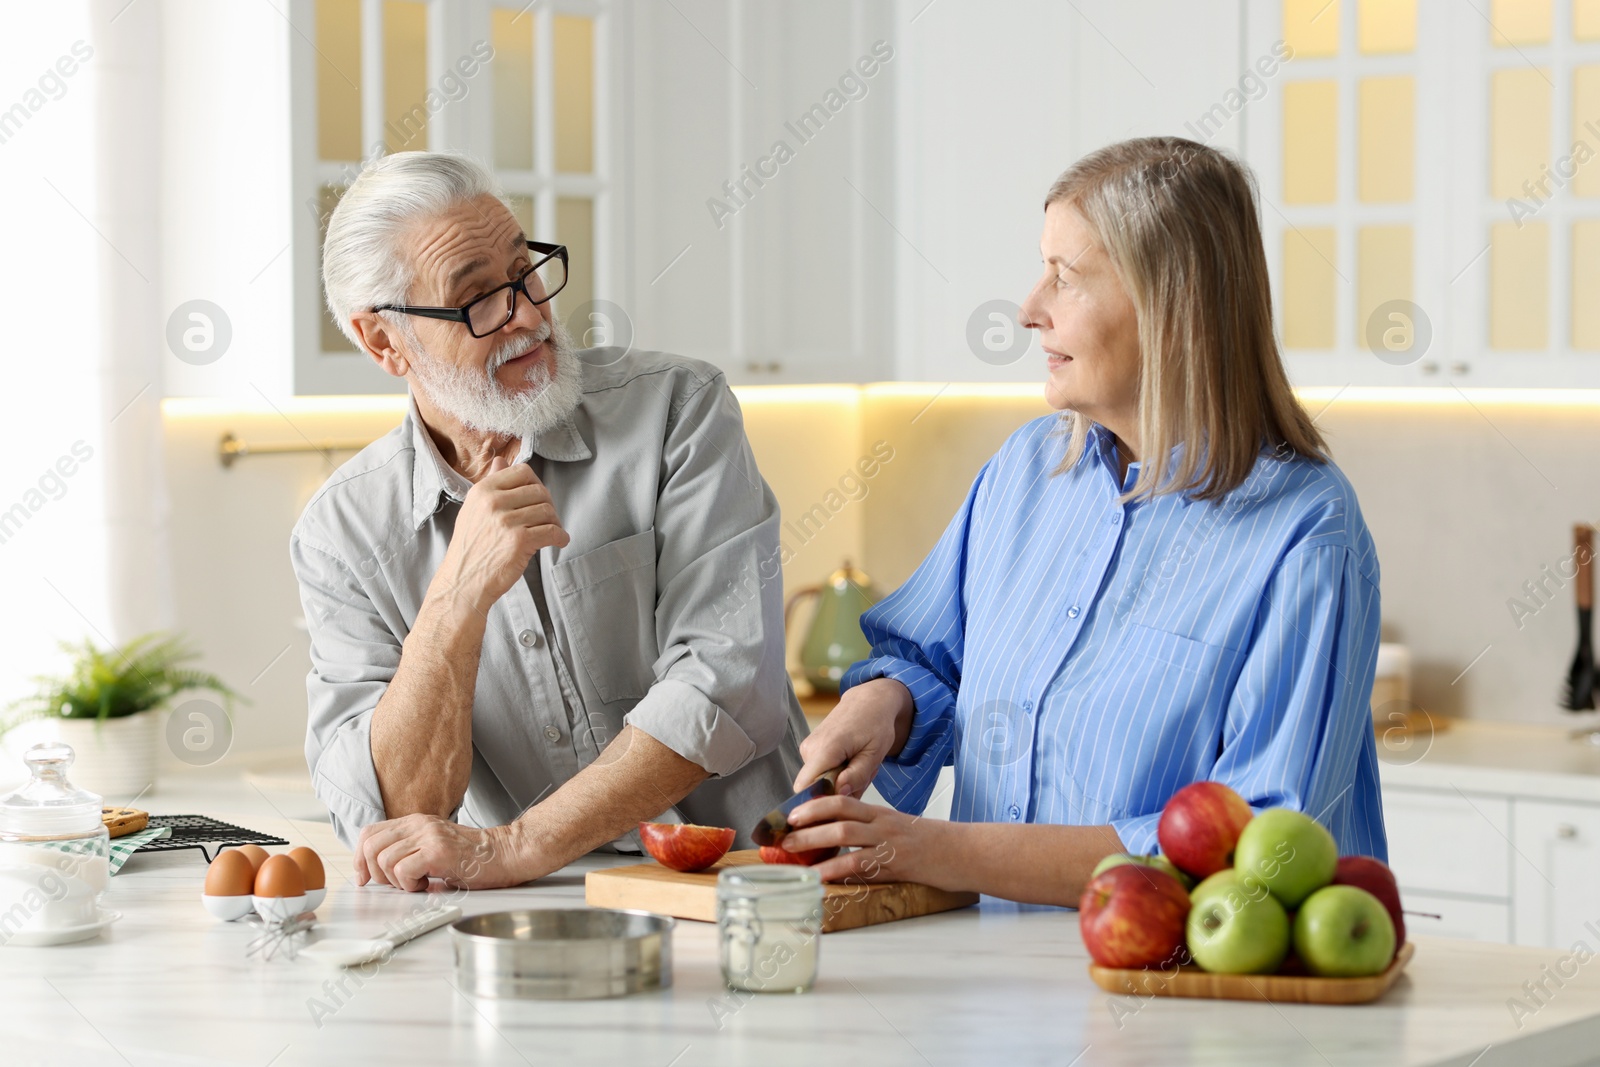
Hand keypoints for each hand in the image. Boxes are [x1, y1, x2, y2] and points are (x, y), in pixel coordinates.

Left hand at [353, 814, 539, 890]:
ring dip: (396, 881)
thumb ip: (410, 850)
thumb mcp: (435, 846)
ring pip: (385, 860)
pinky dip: (409, 884)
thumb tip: (378, 870)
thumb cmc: (475, 856)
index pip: (369, 833)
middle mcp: (419, 824)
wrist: (507, 853)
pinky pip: (403, 870)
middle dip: (374, 873)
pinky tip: (427, 884)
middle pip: (371, 846)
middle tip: (396, 884)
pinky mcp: (438, 851)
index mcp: (415, 822)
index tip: (365, 878)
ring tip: (417, 883)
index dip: (360, 858)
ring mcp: (429, 836)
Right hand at [437, 456, 568, 611]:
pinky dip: (560, 537)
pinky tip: (559, 541)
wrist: (463, 581)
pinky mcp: (519, 541)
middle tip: (547, 519)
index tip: (538, 498)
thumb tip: (502, 461)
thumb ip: (491, 484)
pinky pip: (552, 531)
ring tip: (551, 532)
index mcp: (483, 491)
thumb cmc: (471, 548)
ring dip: (555, 523)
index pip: (522, 471)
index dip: (536, 484)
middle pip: (539, 491)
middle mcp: (493, 502)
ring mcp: (506, 521)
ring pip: (547, 511)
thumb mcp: (473, 509)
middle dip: (548, 505)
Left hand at [780, 794, 952, 888]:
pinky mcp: (895, 863)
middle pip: (838, 815)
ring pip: (844, 835)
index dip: (815, 804)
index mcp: (882, 814)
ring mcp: (889, 842)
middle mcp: (882, 824)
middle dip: (807, 823)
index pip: (843, 801)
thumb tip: (842, 846)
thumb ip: (873, 833)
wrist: (966, 853)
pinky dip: (834, 871)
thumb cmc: (933, 845)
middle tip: (783, 833)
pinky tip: (818, 878)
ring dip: (813, 842)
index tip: (792, 812)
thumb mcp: (900, 831)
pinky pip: (859, 865)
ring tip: (792, 853)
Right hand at [793, 677, 912, 798]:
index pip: (805, 787)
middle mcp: (810, 749)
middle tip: (862, 776)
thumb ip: (857, 775)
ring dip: (840, 782)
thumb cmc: (875, 725)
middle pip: (815, 789)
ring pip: (819, 782)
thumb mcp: (874, 753)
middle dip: (839, 791)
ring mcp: (807, 748)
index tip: (842, 803)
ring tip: (859, 766)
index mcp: (826, 749)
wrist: (868, 701)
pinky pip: (819, 773)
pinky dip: (836, 773)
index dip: (819, 802)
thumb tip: (839, 793)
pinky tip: (850, 761)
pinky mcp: (808, 749)